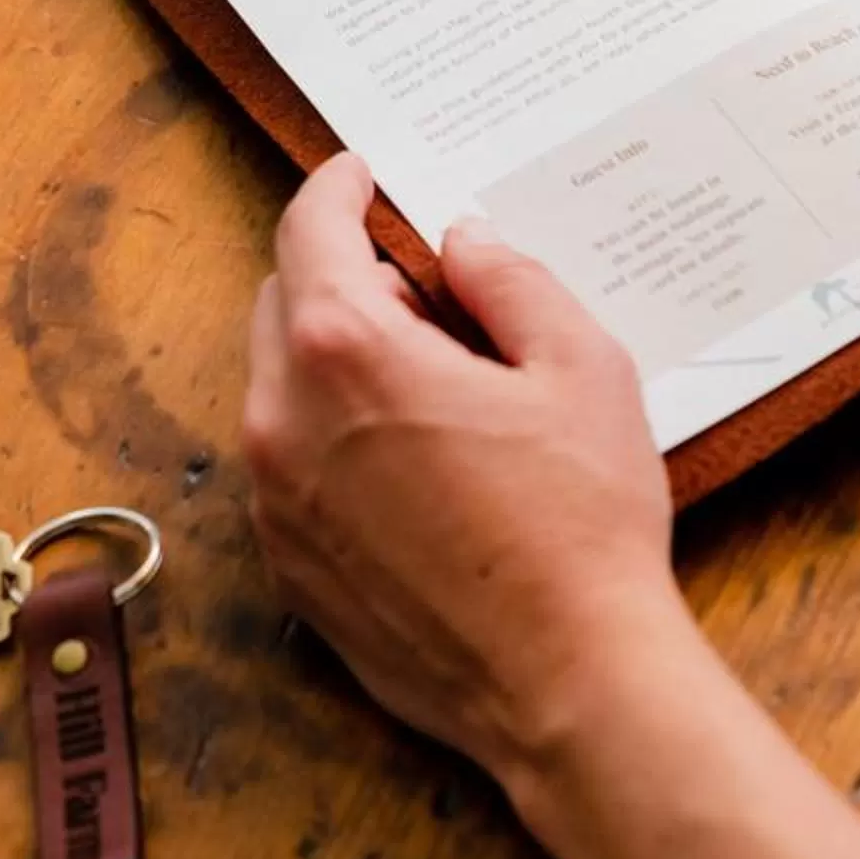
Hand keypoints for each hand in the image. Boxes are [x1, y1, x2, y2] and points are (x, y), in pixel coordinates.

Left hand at [241, 154, 689, 788]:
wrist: (567, 684)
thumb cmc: (582, 526)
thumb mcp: (581, 370)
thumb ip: (512, 284)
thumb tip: (465, 245)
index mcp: (348, 354)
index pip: (310, 232)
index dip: (337, 189)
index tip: (360, 174)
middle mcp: (285, 422)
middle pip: (283, 306)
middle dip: (342, 278)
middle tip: (429, 294)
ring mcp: (277, 505)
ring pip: (282, 392)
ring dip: (338, 365)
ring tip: (437, 390)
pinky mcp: (290, 571)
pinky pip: (292, 471)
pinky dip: (334, 443)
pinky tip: (419, 469)